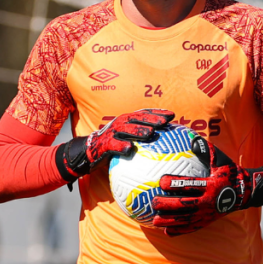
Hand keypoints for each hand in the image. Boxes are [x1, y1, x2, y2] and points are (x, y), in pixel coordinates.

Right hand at [55, 109, 173, 183]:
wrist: (90, 150)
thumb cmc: (113, 144)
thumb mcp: (127, 137)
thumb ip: (142, 137)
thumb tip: (164, 142)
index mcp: (127, 120)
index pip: (145, 113)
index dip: (158, 113)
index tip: (172, 115)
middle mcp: (120, 123)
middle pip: (138, 118)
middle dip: (152, 119)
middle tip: (165, 122)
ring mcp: (112, 132)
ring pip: (126, 129)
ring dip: (138, 130)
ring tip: (150, 133)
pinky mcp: (104, 144)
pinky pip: (113, 145)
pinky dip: (121, 146)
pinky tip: (129, 149)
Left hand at [152, 136, 262, 235]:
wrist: (244, 192)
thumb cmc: (228, 173)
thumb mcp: (220, 160)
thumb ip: (206, 151)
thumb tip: (192, 139)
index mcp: (210, 185)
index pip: (190, 185)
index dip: (175, 183)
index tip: (161, 181)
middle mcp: (209, 201)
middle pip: (185, 204)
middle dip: (168, 204)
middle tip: (154, 202)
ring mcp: (208, 214)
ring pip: (186, 219)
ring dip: (170, 220)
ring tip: (155, 220)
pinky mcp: (208, 221)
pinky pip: (192, 228)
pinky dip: (180, 231)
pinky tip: (167, 232)